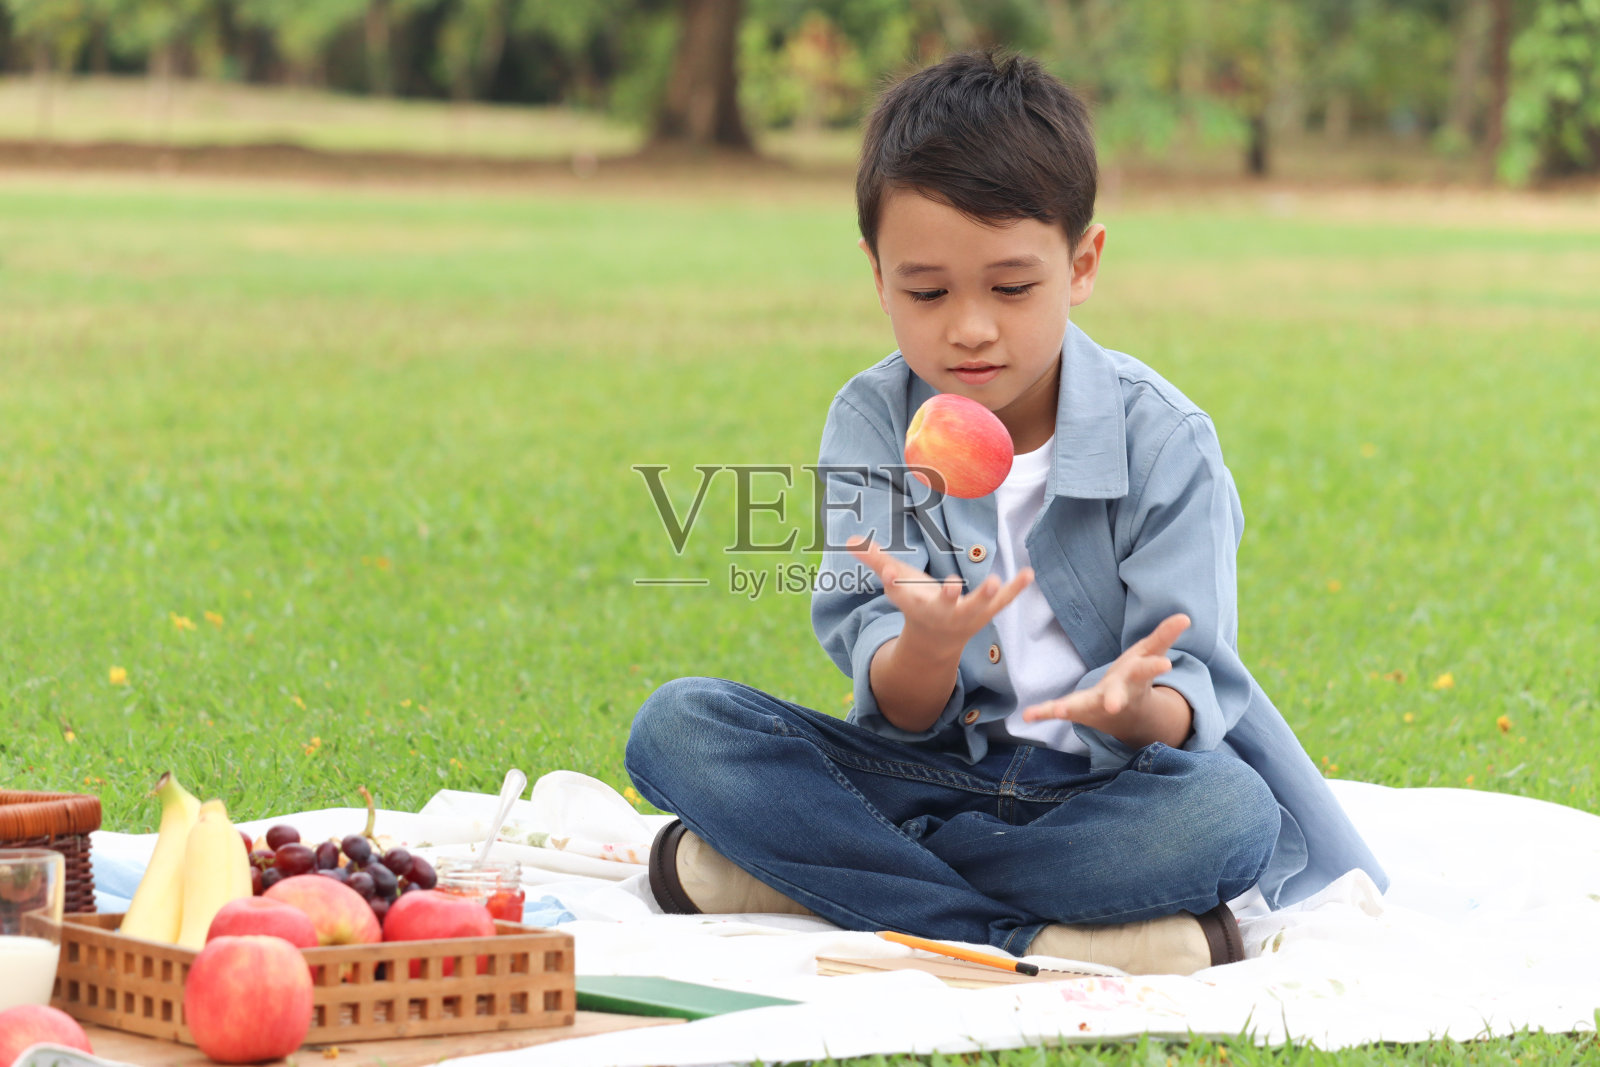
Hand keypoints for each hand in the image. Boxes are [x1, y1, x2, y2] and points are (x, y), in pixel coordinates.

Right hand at [846, 536, 1031, 651]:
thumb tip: (849, 540)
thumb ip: (875, 560)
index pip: (901, 593)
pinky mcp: (985, 611)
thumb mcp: (896, 583)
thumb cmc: (916, 602)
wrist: (937, 642)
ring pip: (976, 607)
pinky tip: (1029, 573)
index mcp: (914, 603)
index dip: (894, 583)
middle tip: (951, 585)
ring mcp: (965, 614)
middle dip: (947, 595)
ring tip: (997, 580)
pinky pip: (1002, 602)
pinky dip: (1016, 590)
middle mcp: (940, 611)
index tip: (888, 574)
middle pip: (943, 604)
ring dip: (986, 595)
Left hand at [1021, 613, 1193, 746]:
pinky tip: (1027, 715)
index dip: (1155, 666)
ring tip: (1059, 710)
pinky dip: (1044, 712)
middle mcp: (1116, 695)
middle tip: (1113, 705)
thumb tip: (1185, 616)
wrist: (1127, 716)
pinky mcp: (1078, 709)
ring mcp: (1095, 704)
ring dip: (1071, 708)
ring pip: (1084, 706)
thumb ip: (1164, 637)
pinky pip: (1060, 710)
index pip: (1147, 671)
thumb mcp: (1149, 655)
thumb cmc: (1136, 679)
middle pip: (1116, 696)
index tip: (1166, 664)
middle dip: (1114, 699)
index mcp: (1134, 679)